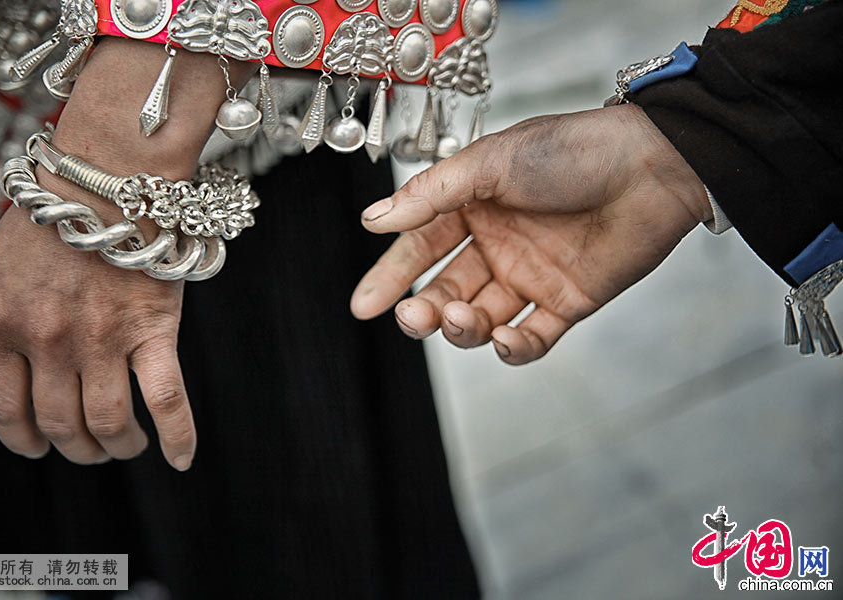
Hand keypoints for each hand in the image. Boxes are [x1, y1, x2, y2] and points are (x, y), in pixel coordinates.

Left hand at [0, 38, 254, 468]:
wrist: (107, 175)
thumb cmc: (61, 212)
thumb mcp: (6, 267)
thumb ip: (9, 318)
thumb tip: (24, 361)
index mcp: (2, 324)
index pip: (3, 408)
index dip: (21, 439)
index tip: (36, 447)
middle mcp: (48, 341)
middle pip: (60, 423)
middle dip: (76, 448)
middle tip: (91, 448)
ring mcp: (102, 340)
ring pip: (108, 423)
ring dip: (118, 446)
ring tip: (126, 445)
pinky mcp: (152, 330)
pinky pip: (167, 399)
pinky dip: (177, 437)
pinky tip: (181, 458)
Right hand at [350, 104, 710, 364]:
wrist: (653, 166)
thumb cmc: (575, 151)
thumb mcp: (492, 162)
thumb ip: (432, 194)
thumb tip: (375, 219)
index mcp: (474, 208)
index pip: (421, 248)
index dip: (392, 276)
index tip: (365, 303)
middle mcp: (498, 244)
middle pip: (446, 291)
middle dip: (424, 311)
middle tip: (412, 319)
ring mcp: (531, 276)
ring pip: (481, 319)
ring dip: (463, 328)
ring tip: (461, 318)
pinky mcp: (567, 302)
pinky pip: (532, 338)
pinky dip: (513, 348)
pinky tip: (502, 339)